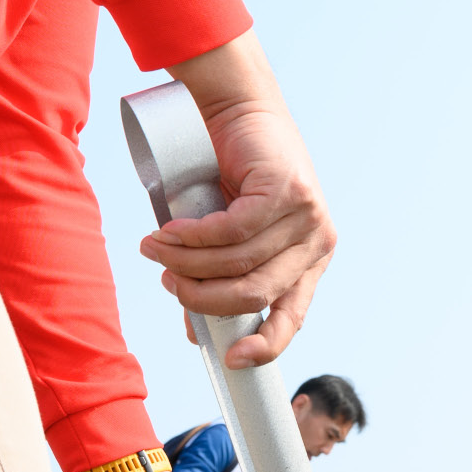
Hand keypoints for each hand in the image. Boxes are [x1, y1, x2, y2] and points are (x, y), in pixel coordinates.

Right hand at [143, 33, 335, 369]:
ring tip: (155, 250)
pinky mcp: (287, 191)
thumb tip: (198, 333)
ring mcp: (307, 216)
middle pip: (255, 293)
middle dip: (202, 296)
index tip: (232, 362)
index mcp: (309, 263)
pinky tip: (170, 233)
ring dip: (186, 262)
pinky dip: (194, 237)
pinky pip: (232, 231)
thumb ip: (221, 278)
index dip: (265, 346)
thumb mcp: (231, 236)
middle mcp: (316, 242)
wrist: (240, 110)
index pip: (292, 317)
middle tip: (166, 281)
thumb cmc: (231, 175)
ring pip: (238, 262)